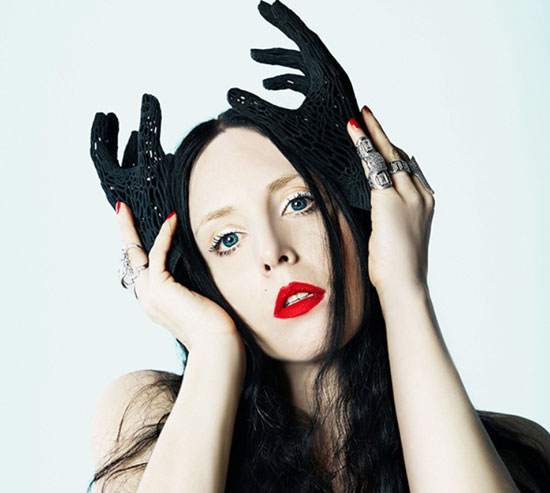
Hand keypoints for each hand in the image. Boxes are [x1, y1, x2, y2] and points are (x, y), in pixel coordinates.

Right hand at [117, 202, 241, 350]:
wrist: (216, 343)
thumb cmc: (213, 325)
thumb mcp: (198, 300)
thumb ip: (189, 285)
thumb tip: (196, 267)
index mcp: (155, 303)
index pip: (142, 270)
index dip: (136, 250)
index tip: (134, 232)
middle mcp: (147, 299)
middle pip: (130, 259)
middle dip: (125, 234)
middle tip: (122, 211)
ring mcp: (150, 294)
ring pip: (135, 254)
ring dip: (130, 229)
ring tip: (127, 208)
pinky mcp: (160, 288)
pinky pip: (157, 254)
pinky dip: (164, 235)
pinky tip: (171, 220)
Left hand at [346, 106, 434, 297]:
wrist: (403, 284)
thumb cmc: (395, 268)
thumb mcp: (391, 235)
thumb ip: (384, 214)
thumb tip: (369, 204)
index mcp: (423, 203)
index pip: (406, 168)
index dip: (391, 150)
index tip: (381, 138)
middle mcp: (420, 194)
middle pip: (398, 155)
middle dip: (381, 135)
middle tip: (366, 115)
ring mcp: (408, 195)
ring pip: (388, 154)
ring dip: (372, 134)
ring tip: (358, 117)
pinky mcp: (391, 200)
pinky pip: (374, 164)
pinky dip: (363, 145)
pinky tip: (353, 131)